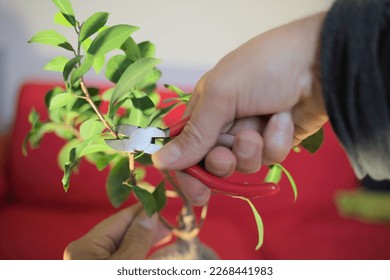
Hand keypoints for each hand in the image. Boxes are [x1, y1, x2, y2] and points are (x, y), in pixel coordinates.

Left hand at [63, 204, 169, 259]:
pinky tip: (152, 250)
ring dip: (144, 240)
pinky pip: (121, 258)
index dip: (142, 209)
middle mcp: (85, 254)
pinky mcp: (100, 270)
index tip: (160, 200)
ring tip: (165, 233)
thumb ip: (137, 239)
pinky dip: (137, 253)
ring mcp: (92, 264)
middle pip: (121, 232)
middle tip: (168, 221)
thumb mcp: (125, 263)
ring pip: (123, 247)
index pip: (119, 219)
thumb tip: (149, 213)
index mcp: (83, 247)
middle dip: (145, 226)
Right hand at [152, 13, 328, 204]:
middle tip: (227, 154)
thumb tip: (158, 161)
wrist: (319, 62)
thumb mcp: (221, 95)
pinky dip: (276, 141)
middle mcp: (224, 123)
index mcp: (204, 108)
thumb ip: (193, 134)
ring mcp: (251, 133)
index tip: (196, 192)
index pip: (185, 148)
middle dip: (221, 162)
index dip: (187, 172)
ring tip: (262, 125)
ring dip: (251, 149)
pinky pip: (269, 158)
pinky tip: (283, 120)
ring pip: (242, 164)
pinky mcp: (276, 141)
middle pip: (212, 163)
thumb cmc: (263, 68)